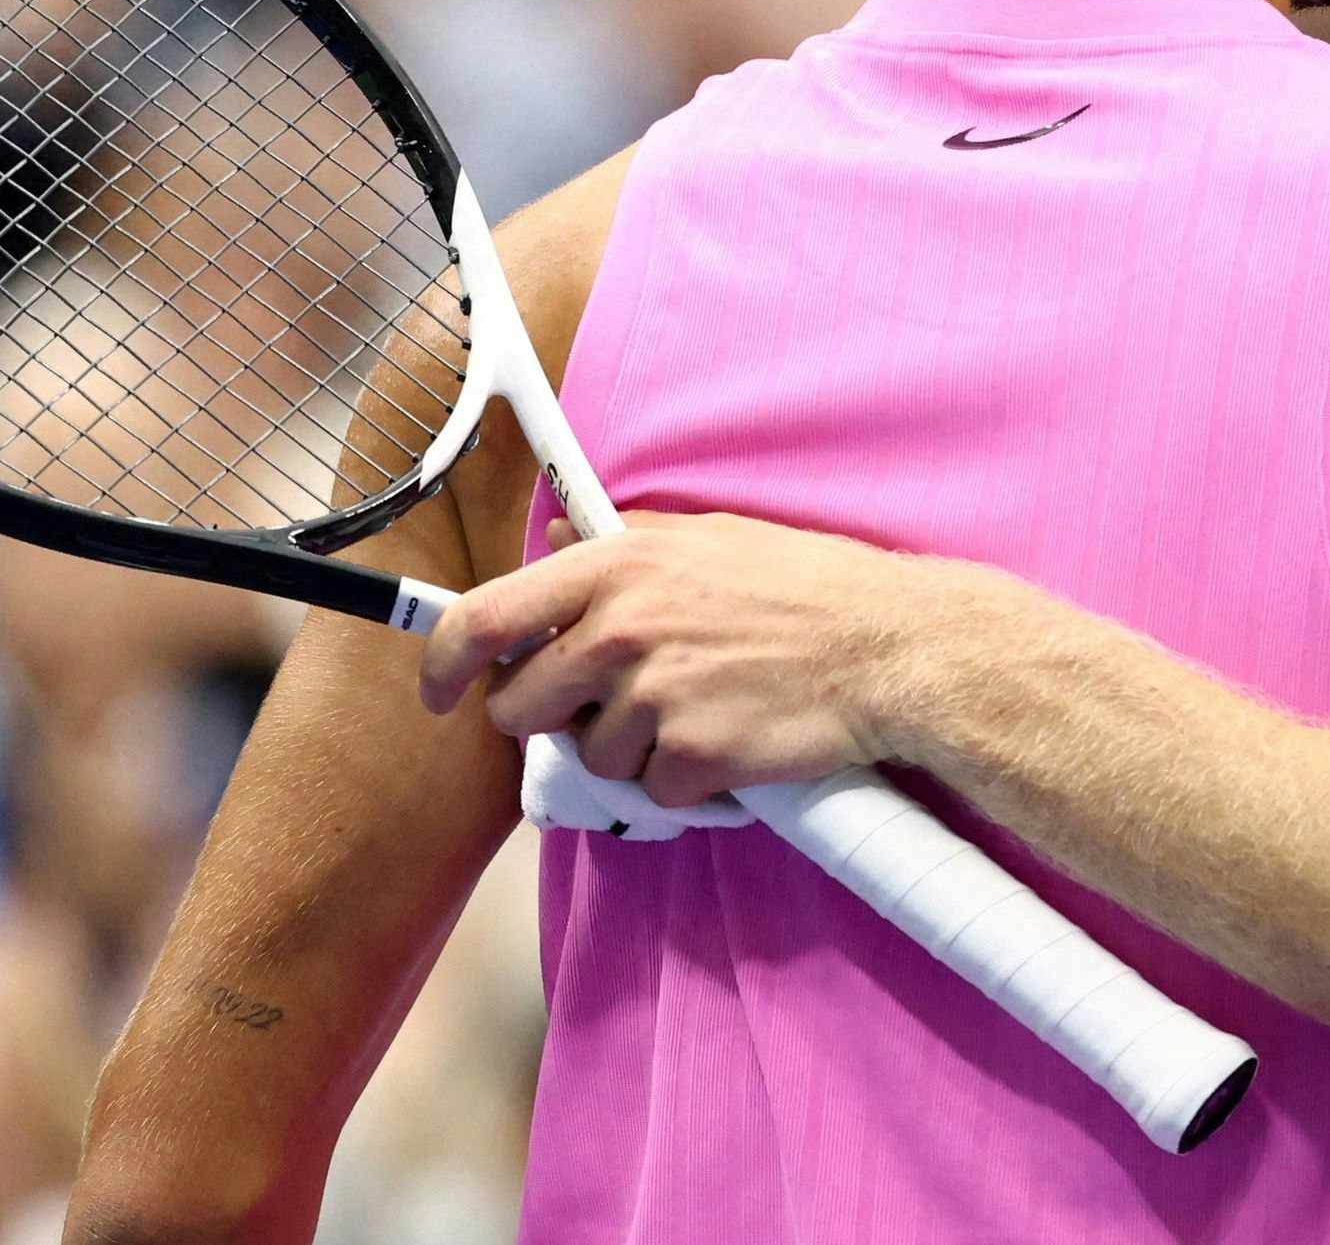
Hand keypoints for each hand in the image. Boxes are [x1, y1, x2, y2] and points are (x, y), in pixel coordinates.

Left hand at [416, 511, 960, 806]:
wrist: (891, 648)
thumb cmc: (808, 587)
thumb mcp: (707, 539)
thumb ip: (621, 545)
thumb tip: (555, 539)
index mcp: (618, 566)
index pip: (486, 618)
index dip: (444, 662)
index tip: (438, 689)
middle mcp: (622, 629)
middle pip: (522, 707)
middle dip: (552, 718)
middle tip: (608, 708)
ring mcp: (655, 697)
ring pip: (590, 756)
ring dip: (634, 750)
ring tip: (698, 713)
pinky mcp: (692, 757)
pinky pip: (652, 791)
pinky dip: (686, 782)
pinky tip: (730, 743)